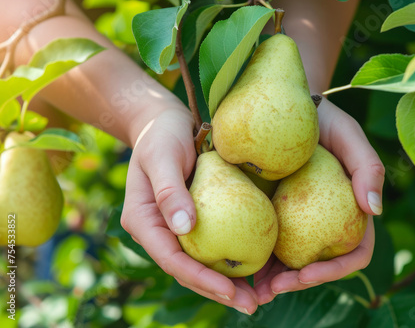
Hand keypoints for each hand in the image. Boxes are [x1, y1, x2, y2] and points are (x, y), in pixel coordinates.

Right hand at [120, 107, 258, 314]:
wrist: (166, 122)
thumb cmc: (162, 134)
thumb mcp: (162, 157)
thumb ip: (170, 191)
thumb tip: (184, 229)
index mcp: (144, 221)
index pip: (172, 258)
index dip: (200, 278)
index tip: (230, 291)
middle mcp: (159, 230)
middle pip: (187, 269)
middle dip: (217, 291)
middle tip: (251, 306)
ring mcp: (176, 227)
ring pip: (200, 262)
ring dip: (227, 282)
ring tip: (257, 298)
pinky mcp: (194, 219)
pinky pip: (212, 244)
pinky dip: (230, 259)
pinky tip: (256, 268)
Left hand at [253, 99, 383, 304]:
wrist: (280, 105)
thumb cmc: (320, 120)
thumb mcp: (348, 135)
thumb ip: (368, 167)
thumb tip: (375, 210)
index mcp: (350, 213)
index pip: (354, 253)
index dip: (334, 270)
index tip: (307, 274)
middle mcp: (324, 222)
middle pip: (316, 266)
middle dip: (296, 284)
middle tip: (269, 291)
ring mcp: (296, 220)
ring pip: (288, 262)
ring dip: (271, 282)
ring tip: (249, 292)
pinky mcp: (269, 212)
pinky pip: (263, 242)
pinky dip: (253, 261)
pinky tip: (236, 269)